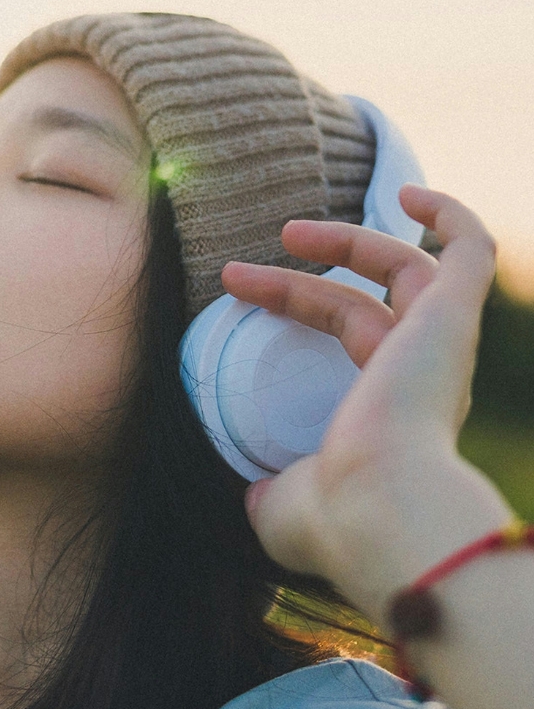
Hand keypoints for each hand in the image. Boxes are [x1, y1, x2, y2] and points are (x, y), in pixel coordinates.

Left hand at [222, 188, 511, 626]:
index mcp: (394, 412)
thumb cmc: (334, 517)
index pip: (356, 334)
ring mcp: (442, 345)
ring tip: (287, 232)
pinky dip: (449, 215)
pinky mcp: (454, 317)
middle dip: (309, 275)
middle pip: (369, 301)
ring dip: (348, 241)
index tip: (237, 289)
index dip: (302, 301)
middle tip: (245, 266)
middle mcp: (426, 377)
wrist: (380, 510)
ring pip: (406, 269)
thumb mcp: (281, 506)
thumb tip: (251, 491)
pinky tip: (408, 192)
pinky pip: (471, 253)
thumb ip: (270, 491)